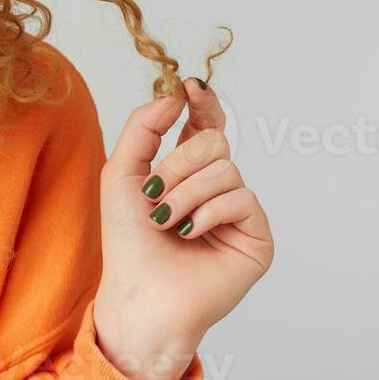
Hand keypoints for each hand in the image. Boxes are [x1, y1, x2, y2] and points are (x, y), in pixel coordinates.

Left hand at [93, 78, 274, 379]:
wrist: (140, 294)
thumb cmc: (128, 241)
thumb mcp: (121, 173)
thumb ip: (143, 128)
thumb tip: (172, 96)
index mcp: (185, 172)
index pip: (204, 126)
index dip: (202, 103)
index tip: (192, 85)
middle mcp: (216, 188)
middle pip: (213, 142)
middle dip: (177, 164)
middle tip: (154, 195)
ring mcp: (238, 212)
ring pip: (226, 168)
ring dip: (186, 192)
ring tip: (167, 222)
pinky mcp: (257, 236)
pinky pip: (241, 197)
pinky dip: (208, 212)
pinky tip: (191, 234)